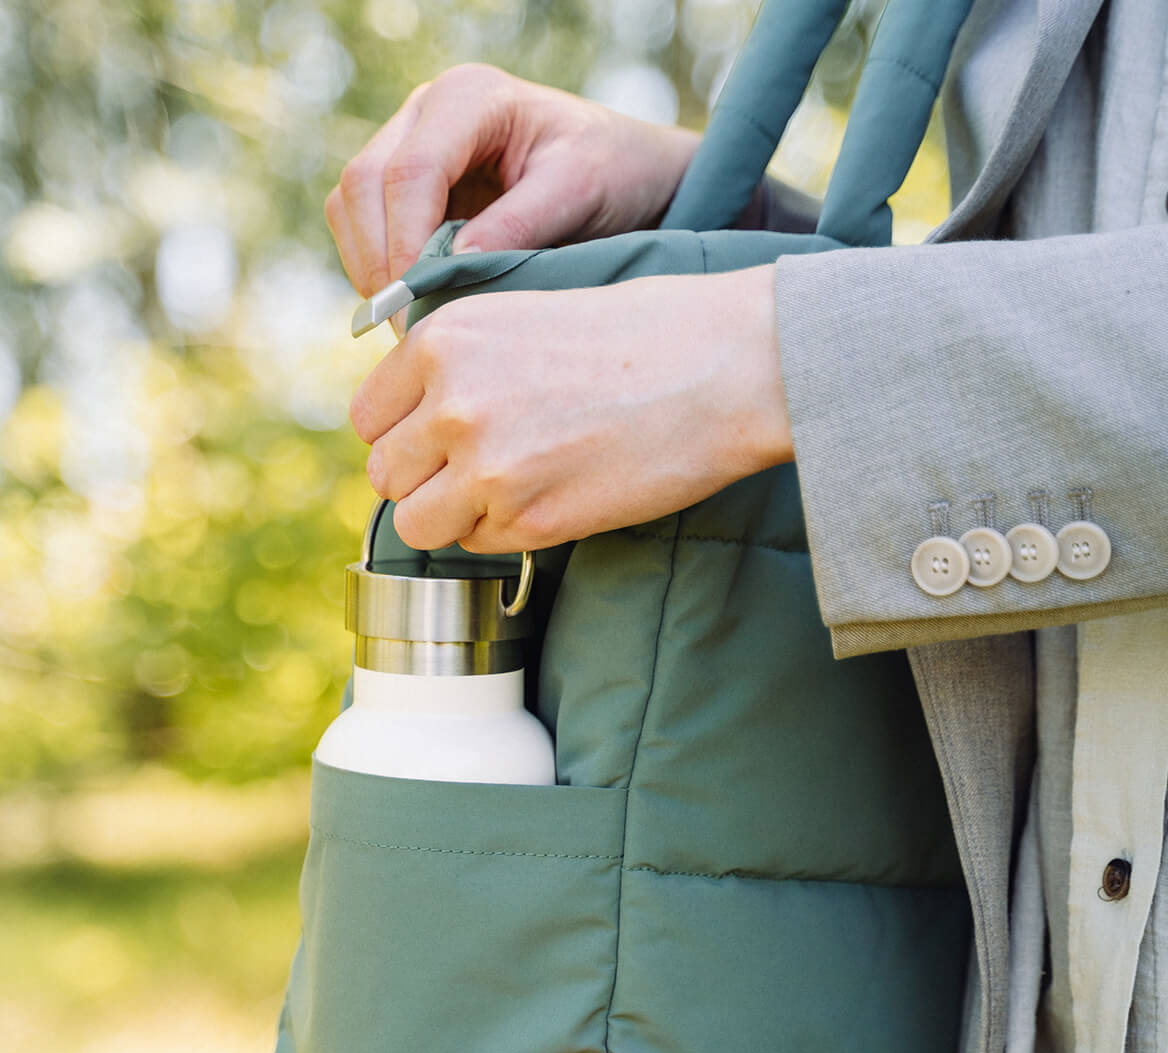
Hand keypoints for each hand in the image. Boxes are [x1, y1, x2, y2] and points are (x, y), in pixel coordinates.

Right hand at [325, 64, 699, 295]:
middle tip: (408, 327)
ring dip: (371, 267)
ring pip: (351, 205)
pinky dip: (378, 268)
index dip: (405, 242)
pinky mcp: (408, 186)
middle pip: (364, 183)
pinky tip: (417, 303)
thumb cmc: (613, 173)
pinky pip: (364, 227)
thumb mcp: (578, 193)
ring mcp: (411, 145)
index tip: (420, 303)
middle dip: (379, 259)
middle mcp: (428, 113)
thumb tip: (452, 268)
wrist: (626, 173)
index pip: (411, 170)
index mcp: (471, 98)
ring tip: (412, 322)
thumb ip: (518, 226)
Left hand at [350, 265, 792, 552]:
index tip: (440, 439)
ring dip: (454, 516)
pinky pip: (479, 545)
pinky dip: (506, 533)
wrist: (726, 367)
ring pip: (418, 524)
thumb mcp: (524, 318)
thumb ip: (458, 364)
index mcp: (443, 340)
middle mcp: (451, 403)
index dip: (403, 435)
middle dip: (425, 479)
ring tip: (510, 491)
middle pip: (384, 475)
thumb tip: (415, 421)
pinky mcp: (530, 520)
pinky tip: (553, 496)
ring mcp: (487, 467)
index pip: (368, 417)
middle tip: (481, 470)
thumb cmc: (642, 335)